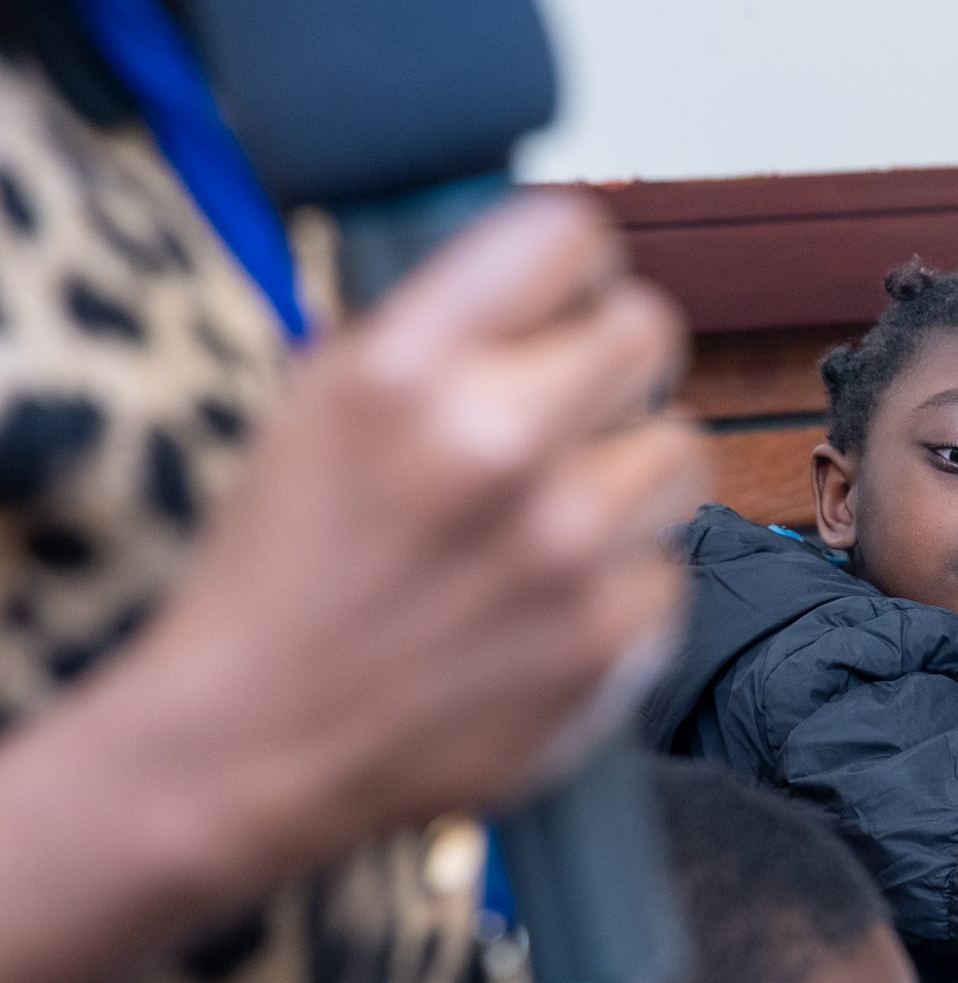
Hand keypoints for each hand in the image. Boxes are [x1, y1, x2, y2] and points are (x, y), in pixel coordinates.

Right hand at [0, 191, 707, 982]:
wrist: (253, 745)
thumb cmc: (286, 567)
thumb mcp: (316, 404)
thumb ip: (436, 328)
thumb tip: (549, 272)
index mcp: (405, 369)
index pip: (572, 236)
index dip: (572, 270)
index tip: (561, 303)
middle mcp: (495, 444)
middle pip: (650, 332)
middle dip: (608, 365)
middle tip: (561, 413)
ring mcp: (566, 547)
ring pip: (679, 447)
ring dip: (625, 473)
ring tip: (548, 516)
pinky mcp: (612, 636)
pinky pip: (669, 562)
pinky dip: (621, 580)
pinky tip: (546, 603)